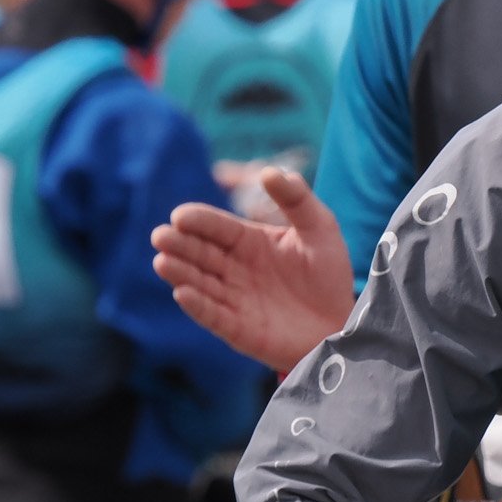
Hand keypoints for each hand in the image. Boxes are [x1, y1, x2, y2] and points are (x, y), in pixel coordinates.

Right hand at [151, 168, 354, 371]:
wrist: (341, 322)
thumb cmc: (328, 273)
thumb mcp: (319, 228)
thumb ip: (297, 199)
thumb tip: (269, 171)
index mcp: (248, 241)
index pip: (216, 227)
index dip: (198, 220)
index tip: (180, 215)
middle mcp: (233, 268)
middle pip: (199, 253)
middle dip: (179, 244)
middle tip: (161, 236)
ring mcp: (233, 299)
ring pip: (199, 283)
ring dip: (180, 273)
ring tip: (162, 262)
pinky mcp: (237, 329)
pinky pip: (213, 316)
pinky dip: (198, 306)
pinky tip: (183, 294)